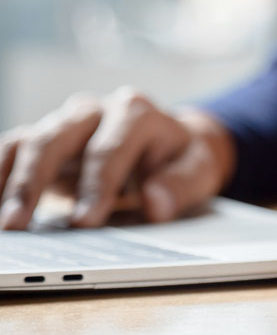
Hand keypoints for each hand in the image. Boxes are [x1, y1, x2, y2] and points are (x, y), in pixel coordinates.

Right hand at [0, 87, 234, 229]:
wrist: (171, 145)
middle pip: (57, 137)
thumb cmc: (182, 159)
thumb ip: (180, 185)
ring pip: (28, 142)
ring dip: (9, 181)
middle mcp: (96, 111)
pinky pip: (13, 151)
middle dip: (36, 180)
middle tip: (19, 223)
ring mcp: (67, 122)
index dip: (97, 186)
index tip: (86, 222)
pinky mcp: (47, 139)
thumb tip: (156, 203)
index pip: (110, 148)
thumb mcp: (199, 171)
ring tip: (1, 222)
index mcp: (137, 113)